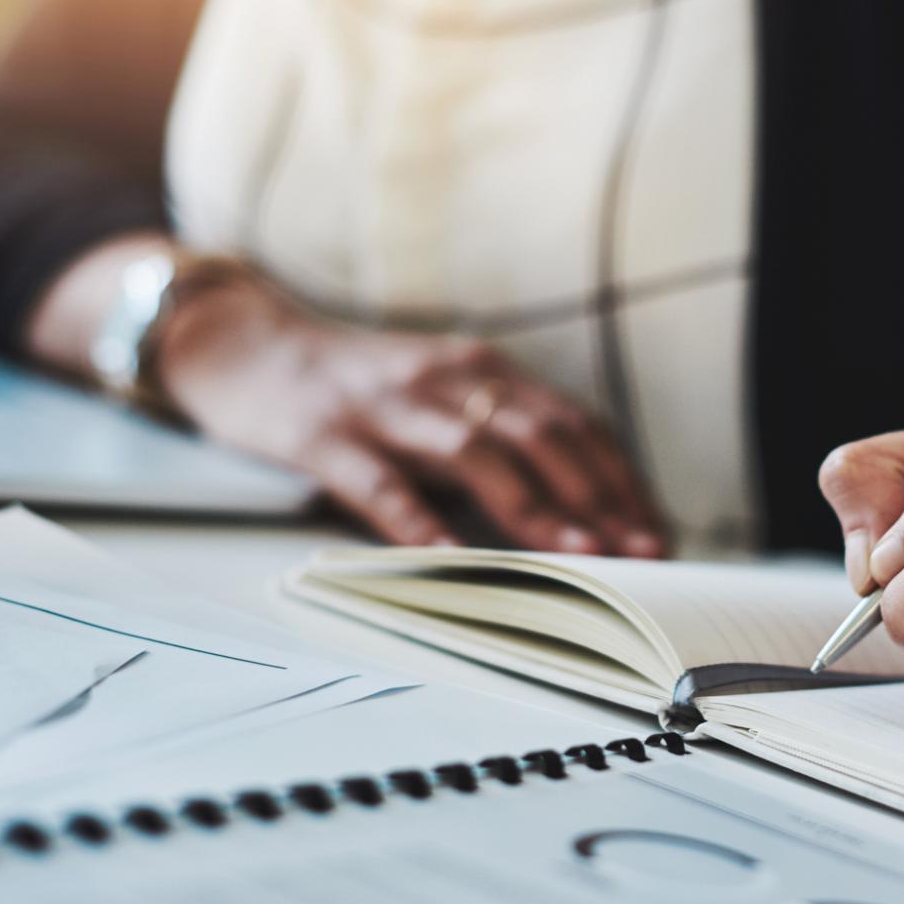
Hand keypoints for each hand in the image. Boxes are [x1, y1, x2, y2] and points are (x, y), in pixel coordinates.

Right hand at [155, 275, 664, 554]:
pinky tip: (452, 560)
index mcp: (480, 370)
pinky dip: (419, 523)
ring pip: (476, 455)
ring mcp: (384, 405)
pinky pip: (379, 483)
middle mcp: (444, 379)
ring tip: (582, 556)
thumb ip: (496, 437)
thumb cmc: (355, 387)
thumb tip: (575, 508)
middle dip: (602, 496)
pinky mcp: (323, 434)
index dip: (621, 476)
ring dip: (537, 507)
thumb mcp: (438, 396)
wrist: (243, 343)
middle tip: (646, 552)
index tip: (660, 529)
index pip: (573, 422)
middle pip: (543, 434)